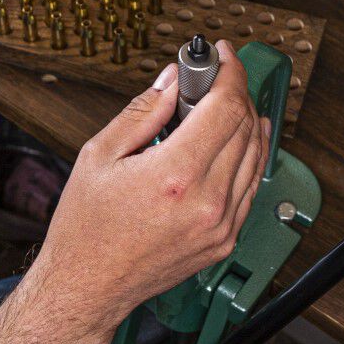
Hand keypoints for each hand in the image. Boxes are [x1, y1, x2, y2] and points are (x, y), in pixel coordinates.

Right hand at [31, 39, 270, 321]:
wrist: (88, 286)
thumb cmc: (86, 230)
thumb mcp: (100, 155)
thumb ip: (143, 111)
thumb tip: (173, 81)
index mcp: (174, 175)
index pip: (225, 106)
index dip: (229, 72)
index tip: (222, 57)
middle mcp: (206, 202)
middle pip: (245, 126)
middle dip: (236, 91)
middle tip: (218, 76)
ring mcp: (220, 225)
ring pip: (257, 156)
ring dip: (248, 120)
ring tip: (229, 102)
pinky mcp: (224, 240)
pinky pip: (251, 188)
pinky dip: (250, 156)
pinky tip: (240, 140)